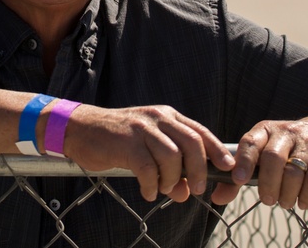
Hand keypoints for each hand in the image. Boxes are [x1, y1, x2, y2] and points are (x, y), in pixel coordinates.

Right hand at [63, 104, 234, 203]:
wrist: (80, 129)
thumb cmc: (115, 140)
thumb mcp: (146, 148)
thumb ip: (168, 167)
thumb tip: (185, 192)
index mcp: (165, 116)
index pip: (198, 131)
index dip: (216, 150)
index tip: (228, 167)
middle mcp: (156, 118)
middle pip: (192, 143)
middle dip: (199, 170)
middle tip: (197, 189)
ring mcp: (141, 128)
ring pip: (173, 157)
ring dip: (173, 180)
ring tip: (163, 189)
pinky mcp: (126, 143)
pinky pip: (148, 169)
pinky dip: (152, 185)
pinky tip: (147, 192)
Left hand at [211, 115, 307, 209]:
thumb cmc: (286, 148)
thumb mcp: (263, 152)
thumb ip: (239, 175)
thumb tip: (217, 198)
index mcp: (265, 130)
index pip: (250, 142)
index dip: (243, 161)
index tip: (238, 180)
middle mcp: (286, 133)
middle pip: (272, 158)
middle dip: (267, 183)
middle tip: (266, 200)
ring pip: (293, 171)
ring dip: (286, 193)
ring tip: (284, 203)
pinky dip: (307, 195)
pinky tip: (301, 202)